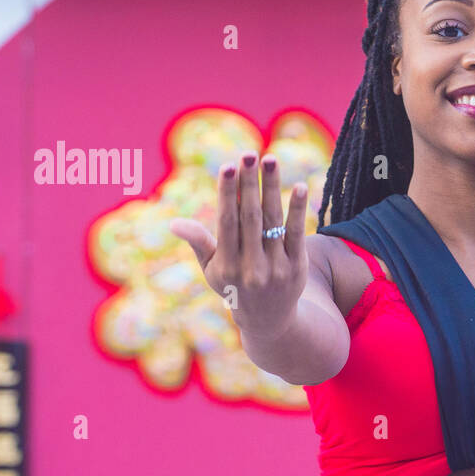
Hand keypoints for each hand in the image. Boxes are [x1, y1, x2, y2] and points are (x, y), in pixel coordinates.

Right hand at [169, 152, 308, 337]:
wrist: (269, 321)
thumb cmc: (234, 286)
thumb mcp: (212, 270)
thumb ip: (199, 243)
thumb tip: (173, 223)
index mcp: (226, 266)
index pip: (227, 222)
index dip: (227, 194)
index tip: (227, 166)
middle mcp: (251, 267)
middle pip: (250, 217)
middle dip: (249, 184)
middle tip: (249, 155)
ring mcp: (276, 268)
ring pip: (274, 221)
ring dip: (273, 189)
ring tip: (271, 159)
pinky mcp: (298, 267)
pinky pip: (297, 234)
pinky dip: (298, 210)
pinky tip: (301, 187)